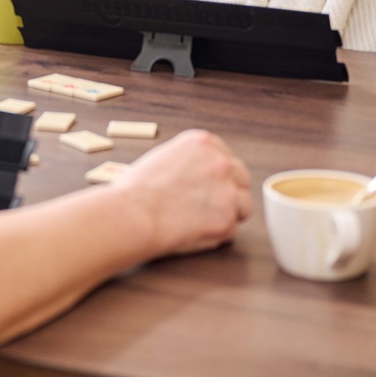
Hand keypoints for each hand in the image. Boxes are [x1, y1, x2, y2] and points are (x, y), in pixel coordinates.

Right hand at [114, 130, 251, 257]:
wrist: (132, 213)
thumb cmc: (137, 189)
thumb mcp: (164, 156)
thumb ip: (190, 159)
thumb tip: (201, 172)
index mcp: (203, 143)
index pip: (226, 157)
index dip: (218, 175)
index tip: (207, 186)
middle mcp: (220, 162)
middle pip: (241, 178)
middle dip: (228, 191)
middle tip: (205, 206)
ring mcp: (227, 191)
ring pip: (243, 205)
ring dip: (227, 213)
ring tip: (198, 220)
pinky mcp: (227, 219)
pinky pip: (232, 229)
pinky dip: (217, 233)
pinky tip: (194, 230)